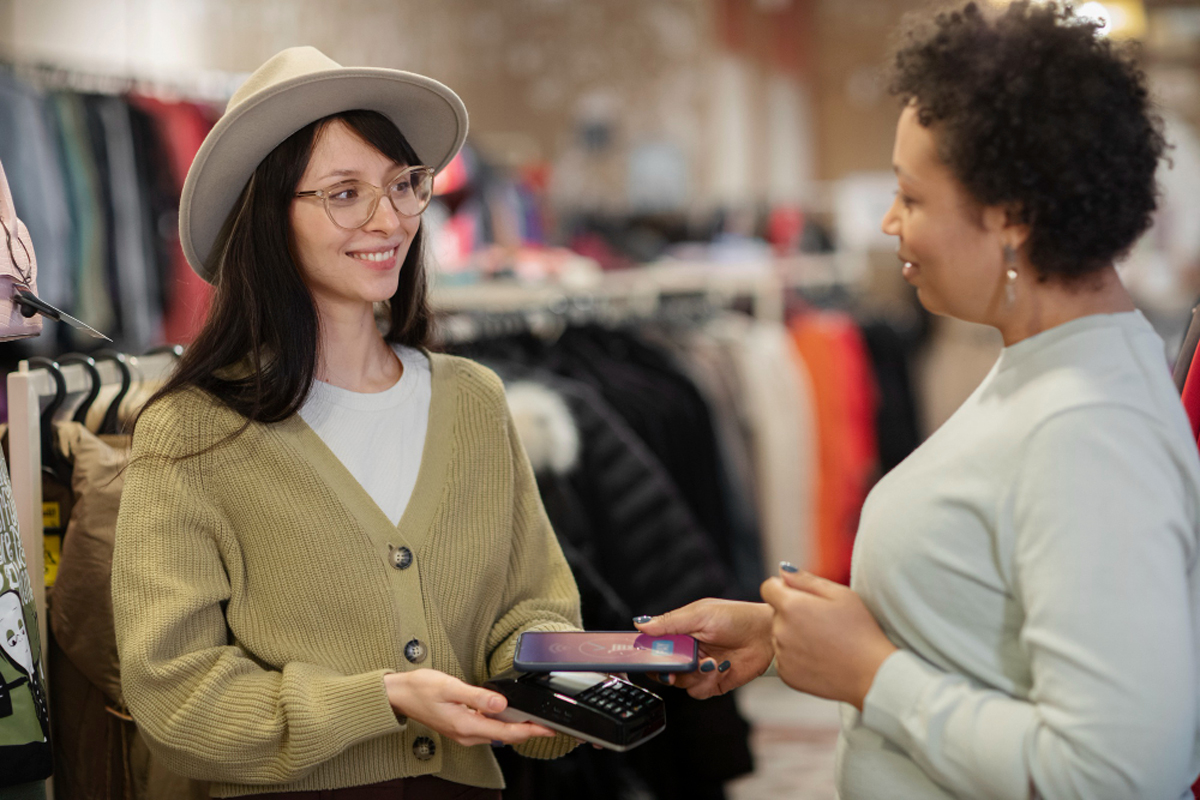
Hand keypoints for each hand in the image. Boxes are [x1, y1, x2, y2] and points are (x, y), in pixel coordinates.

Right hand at [384, 669, 556, 746]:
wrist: (399, 695)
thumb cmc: (421, 689)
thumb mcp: (450, 687)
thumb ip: (478, 696)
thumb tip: (502, 704)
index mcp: (466, 726)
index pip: (507, 733)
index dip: (531, 731)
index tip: (549, 728)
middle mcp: (468, 734)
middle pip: (506, 736)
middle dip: (529, 731)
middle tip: (550, 724)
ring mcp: (464, 732)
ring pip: (498, 733)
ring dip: (517, 728)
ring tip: (536, 719)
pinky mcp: (462, 726)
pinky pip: (488, 728)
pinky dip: (503, 724)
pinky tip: (510, 715)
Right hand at [634, 598, 773, 698]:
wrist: (767, 636)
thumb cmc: (736, 617)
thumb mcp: (700, 614)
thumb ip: (670, 622)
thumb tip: (641, 624)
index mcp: (680, 632)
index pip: (654, 645)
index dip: (646, 653)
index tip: (641, 658)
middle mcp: (687, 651)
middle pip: (663, 669)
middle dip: (668, 670)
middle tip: (675, 668)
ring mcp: (699, 668)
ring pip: (680, 683)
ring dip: (694, 675)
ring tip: (710, 662)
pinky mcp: (713, 683)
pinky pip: (698, 691)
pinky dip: (708, 682)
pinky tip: (721, 668)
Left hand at [760, 569, 896, 709]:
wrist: (871, 674)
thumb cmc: (860, 631)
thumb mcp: (840, 594)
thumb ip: (806, 579)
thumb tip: (782, 570)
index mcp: (792, 606)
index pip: (768, 588)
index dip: (783, 589)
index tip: (802, 597)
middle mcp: (780, 630)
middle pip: (777, 613)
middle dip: (793, 613)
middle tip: (823, 623)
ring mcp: (782, 655)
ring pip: (780, 636)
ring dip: (794, 635)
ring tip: (824, 642)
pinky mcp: (786, 675)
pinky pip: (785, 658)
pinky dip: (797, 657)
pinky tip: (820, 658)